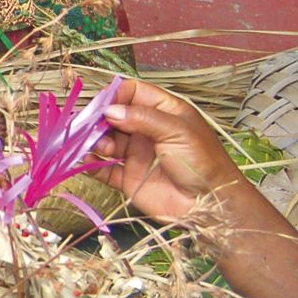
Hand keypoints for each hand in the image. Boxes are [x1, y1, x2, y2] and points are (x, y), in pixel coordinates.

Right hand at [89, 78, 247, 224]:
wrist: (210, 204)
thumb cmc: (203, 162)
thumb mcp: (177, 131)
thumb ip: (142, 118)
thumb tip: (110, 111)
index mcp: (163, 112)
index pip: (133, 93)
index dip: (116, 96)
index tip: (104, 106)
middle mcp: (146, 130)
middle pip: (114, 116)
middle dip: (100, 120)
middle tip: (90, 127)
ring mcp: (136, 154)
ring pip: (106, 141)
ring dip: (96, 141)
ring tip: (102, 148)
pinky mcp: (128, 178)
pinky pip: (103, 169)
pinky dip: (91, 164)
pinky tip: (87, 162)